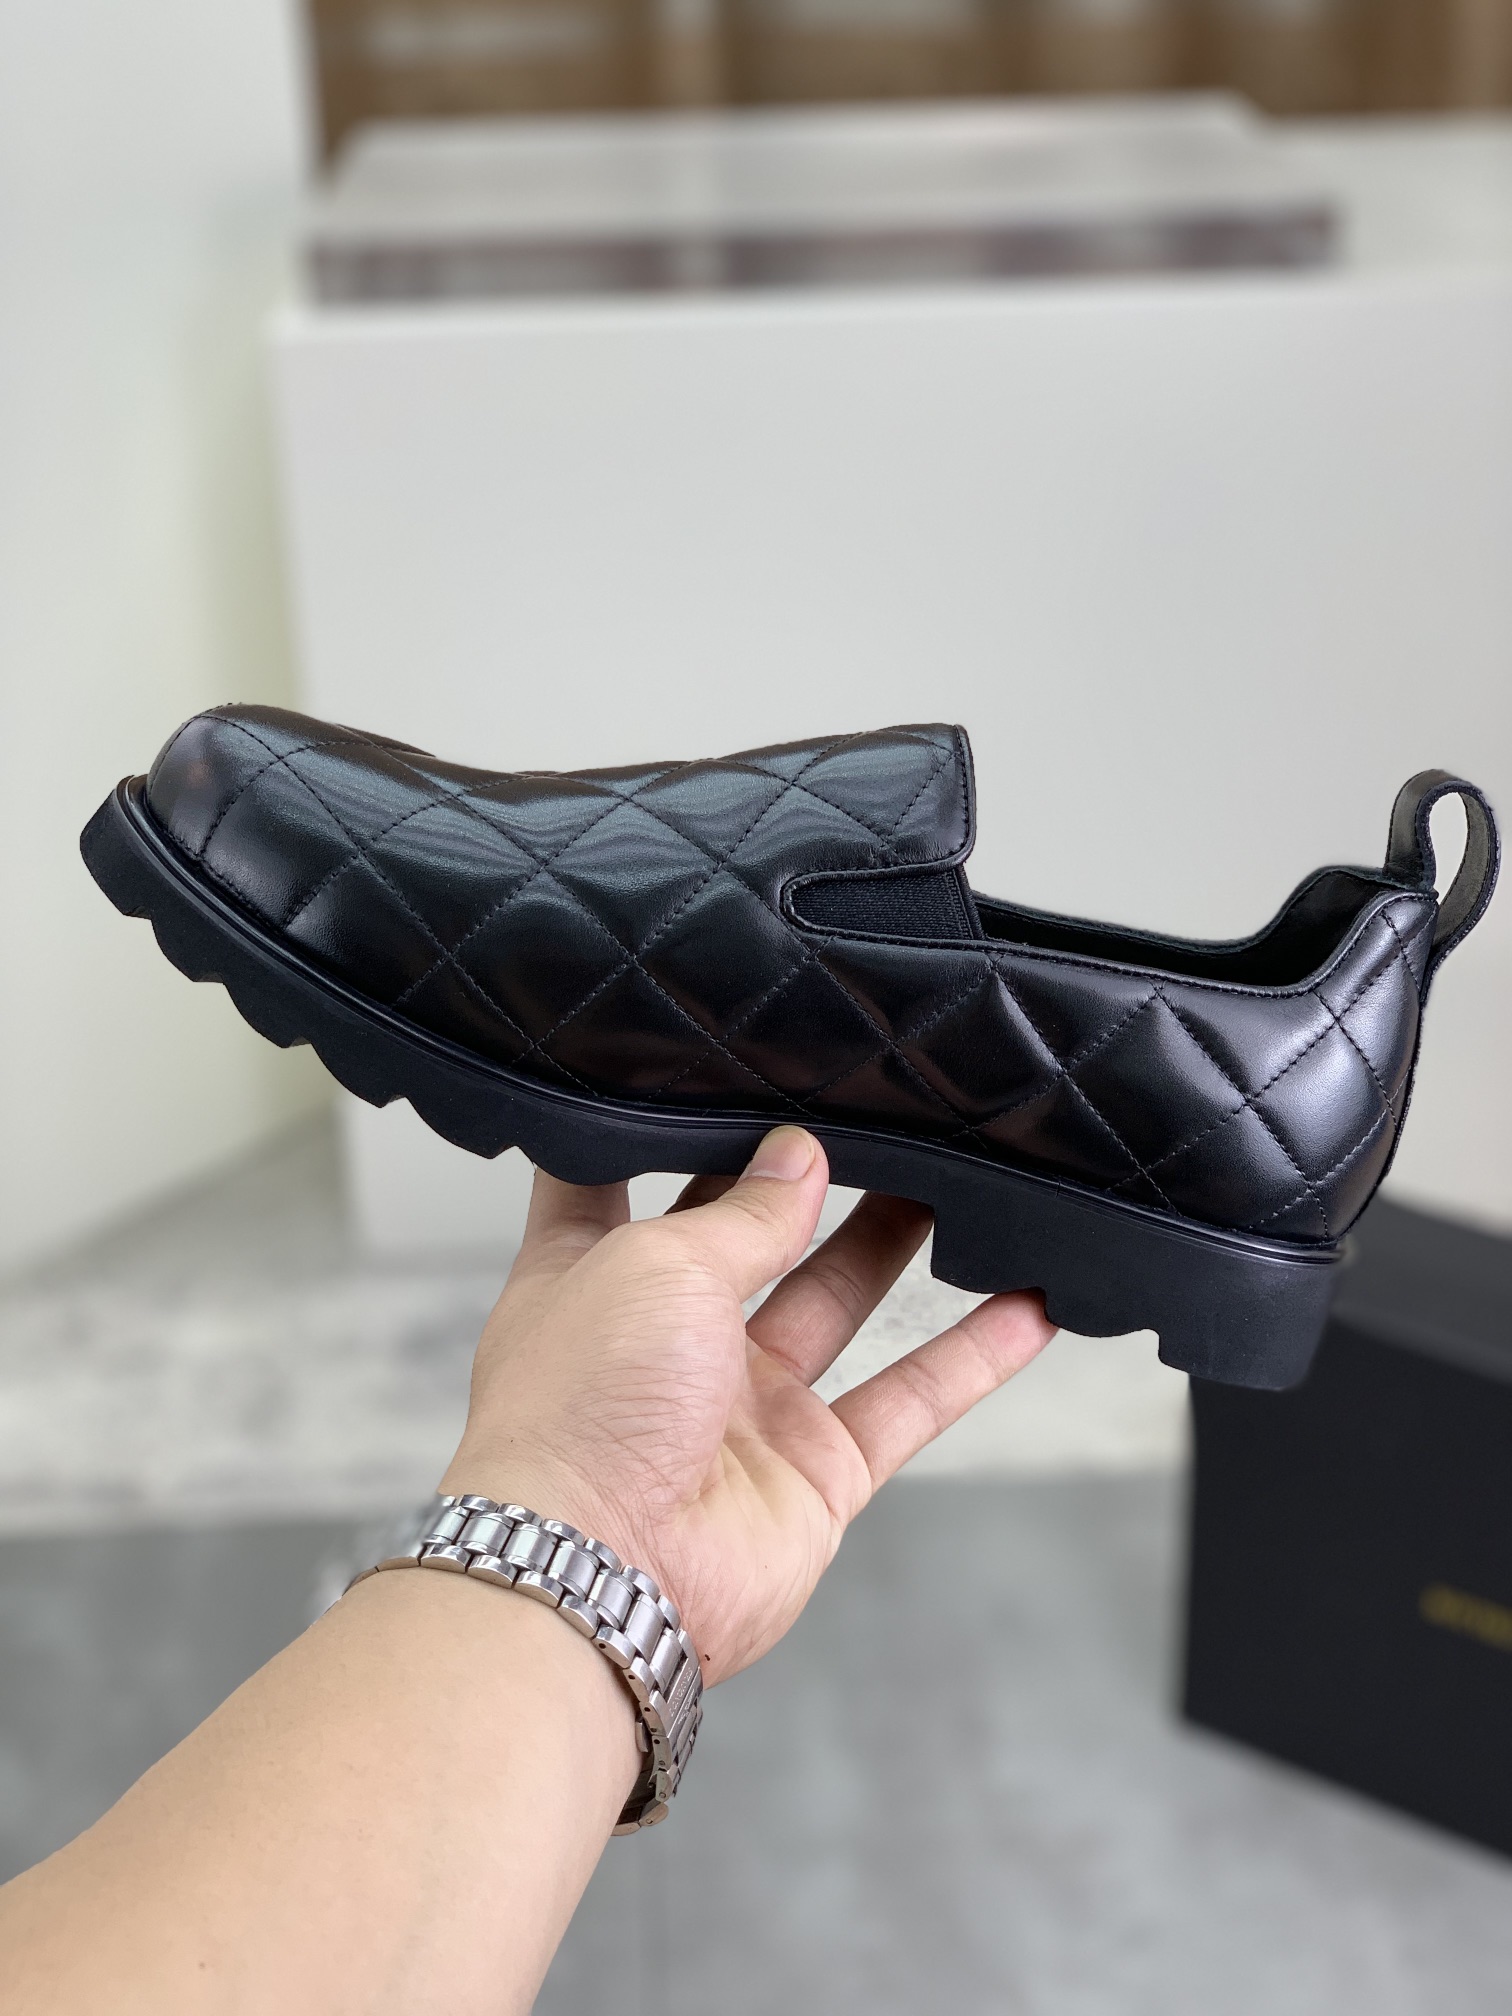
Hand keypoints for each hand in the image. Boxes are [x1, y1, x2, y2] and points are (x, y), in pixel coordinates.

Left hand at [443, 1126, 1055, 1683]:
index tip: (698, 1071)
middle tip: (868, 1112)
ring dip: (893, 1242)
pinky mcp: (814, 1473)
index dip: (647, 1126)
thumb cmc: (579, 1413)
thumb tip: (799, 1158)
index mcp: (590, 1277)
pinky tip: (1027, 1306)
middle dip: (801, 1178)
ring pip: (837, 1302)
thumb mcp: (656, 1264)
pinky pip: (907, 1401)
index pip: (610, 1180)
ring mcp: (742, 1408)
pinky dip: (970, 1358)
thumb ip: (742, 1213)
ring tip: (954, 1169)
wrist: (599, 1579)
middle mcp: (665, 1339)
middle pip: (746, 1235)